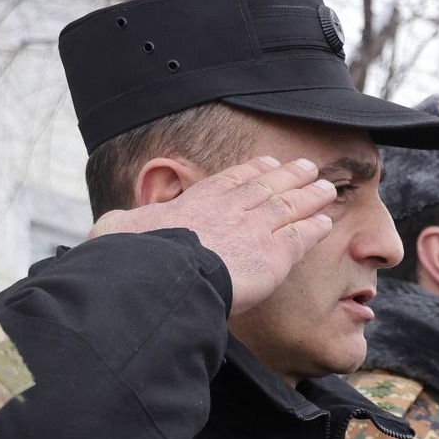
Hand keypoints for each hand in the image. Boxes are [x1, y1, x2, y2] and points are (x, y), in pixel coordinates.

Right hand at [87, 156, 337, 315]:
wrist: (164, 275)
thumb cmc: (137, 257)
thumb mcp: (120, 231)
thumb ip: (124, 226)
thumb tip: (113, 228)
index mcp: (196, 203)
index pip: (230, 182)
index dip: (252, 171)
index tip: (266, 163)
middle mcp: (229, 210)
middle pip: (266, 188)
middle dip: (288, 176)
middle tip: (308, 167)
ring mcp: (254, 230)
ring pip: (289, 207)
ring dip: (309, 196)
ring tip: (326, 188)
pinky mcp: (273, 255)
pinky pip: (299, 237)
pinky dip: (313, 228)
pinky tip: (326, 222)